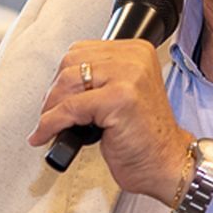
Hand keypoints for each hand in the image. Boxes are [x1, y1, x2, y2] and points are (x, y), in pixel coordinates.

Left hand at [27, 39, 191, 202]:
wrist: (165, 162)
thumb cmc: (144, 136)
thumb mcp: (123, 94)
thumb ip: (99, 80)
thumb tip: (59, 84)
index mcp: (137, 52)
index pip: (82, 50)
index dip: (63, 76)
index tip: (59, 98)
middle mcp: (135, 59)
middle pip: (72, 62)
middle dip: (55, 92)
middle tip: (53, 114)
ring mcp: (129, 77)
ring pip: (68, 82)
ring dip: (51, 109)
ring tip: (52, 126)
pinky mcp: (119, 99)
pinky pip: (70, 107)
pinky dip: (52, 124)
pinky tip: (48, 135)